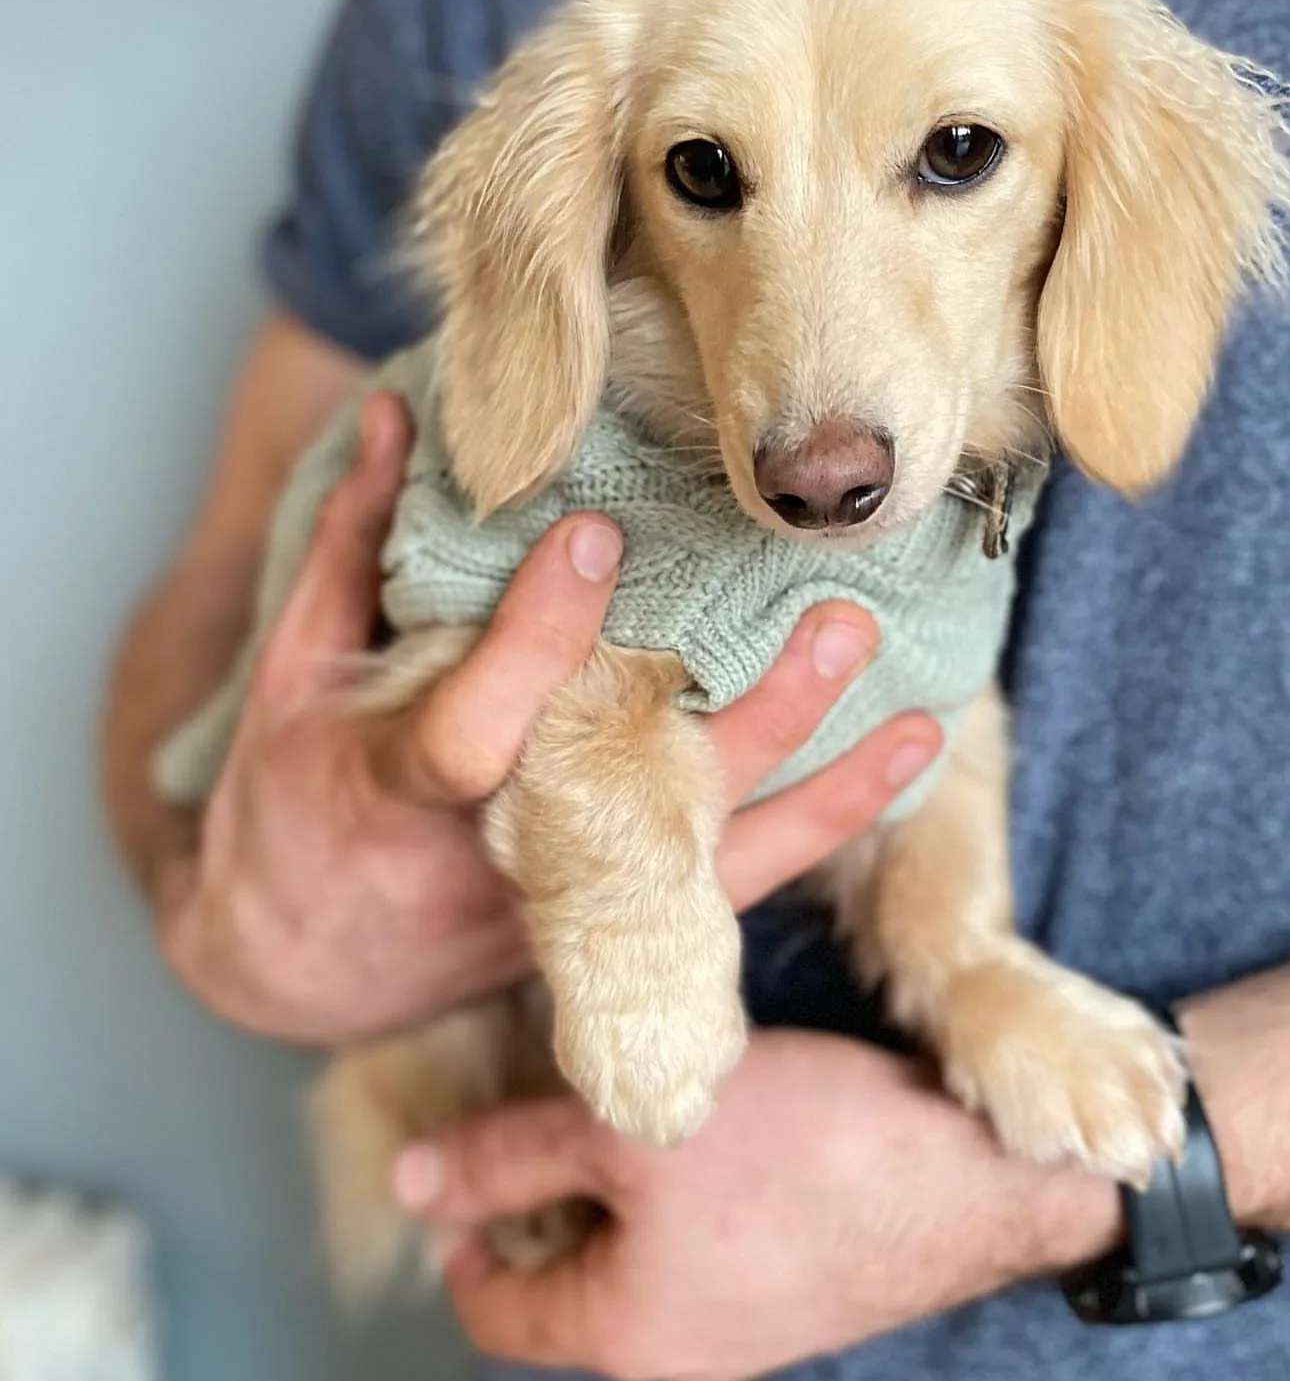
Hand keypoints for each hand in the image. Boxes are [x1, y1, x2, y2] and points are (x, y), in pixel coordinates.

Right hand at [160, 394, 942, 1045]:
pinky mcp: (610, 926)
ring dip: (820, 783)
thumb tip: (405, 413)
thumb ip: (353, 547)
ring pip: (712, 856)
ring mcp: (566, 904)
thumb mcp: (289, 677)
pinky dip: (823, 824)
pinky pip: (734, 887)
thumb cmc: (286, 805)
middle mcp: (498, 859)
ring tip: (911, 708)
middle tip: (833, 620)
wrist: (294, 967)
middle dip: (746, 714)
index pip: (477, 728)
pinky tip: (904, 762)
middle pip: (637, 798)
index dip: (536, 637)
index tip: (592, 531)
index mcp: (398, 792)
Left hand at [400, 1031, 1120, 1380]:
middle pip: (571, 1272)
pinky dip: (689, 1184)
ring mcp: (751, 1322)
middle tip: (559, 1088)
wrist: (977, 1173)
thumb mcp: (628, 1127)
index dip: (461, 1223)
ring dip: (626, 1177)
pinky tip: (717, 1114)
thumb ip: (510, 1154)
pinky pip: (711, 1239)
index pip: (493, 1306)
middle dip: (550, 1186)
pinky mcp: (805, 1281)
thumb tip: (405, 1183)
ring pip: (643, 1250)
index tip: (469, 1142)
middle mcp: (683, 1349)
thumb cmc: (801, 1150)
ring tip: (638, 1087)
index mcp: (624, 1332)